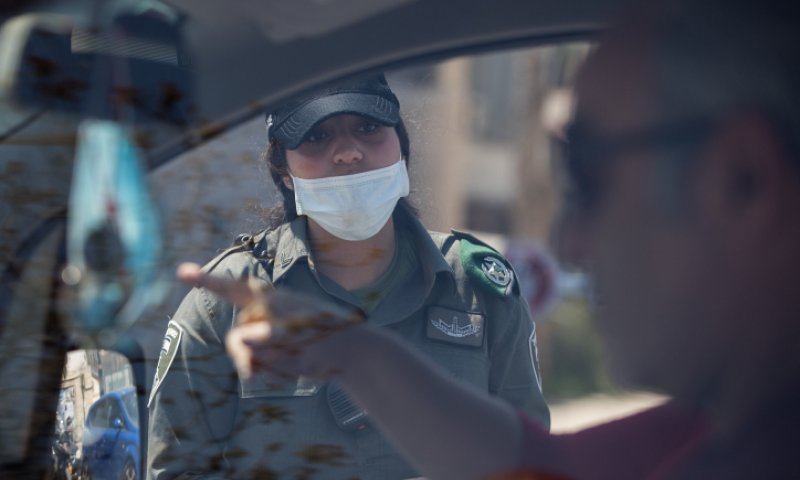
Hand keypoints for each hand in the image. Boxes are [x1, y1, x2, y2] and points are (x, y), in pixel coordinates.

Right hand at [177, 262, 364, 379]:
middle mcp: (263, 315)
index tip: (181, 272)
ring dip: (266, 366)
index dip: (205, 281)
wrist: (350, 353)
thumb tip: (242, 343)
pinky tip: (293, 372)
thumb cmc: (325, 334)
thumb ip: (265, 336)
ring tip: (295, 361)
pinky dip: (273, 374)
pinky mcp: (273, 353)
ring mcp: (267, 335)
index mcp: (269, 299)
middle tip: (272, 362)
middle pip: (237, 337)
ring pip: (246, 356)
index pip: (231, 289)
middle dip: (249, 353)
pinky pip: (259, 368)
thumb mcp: (296, 332)